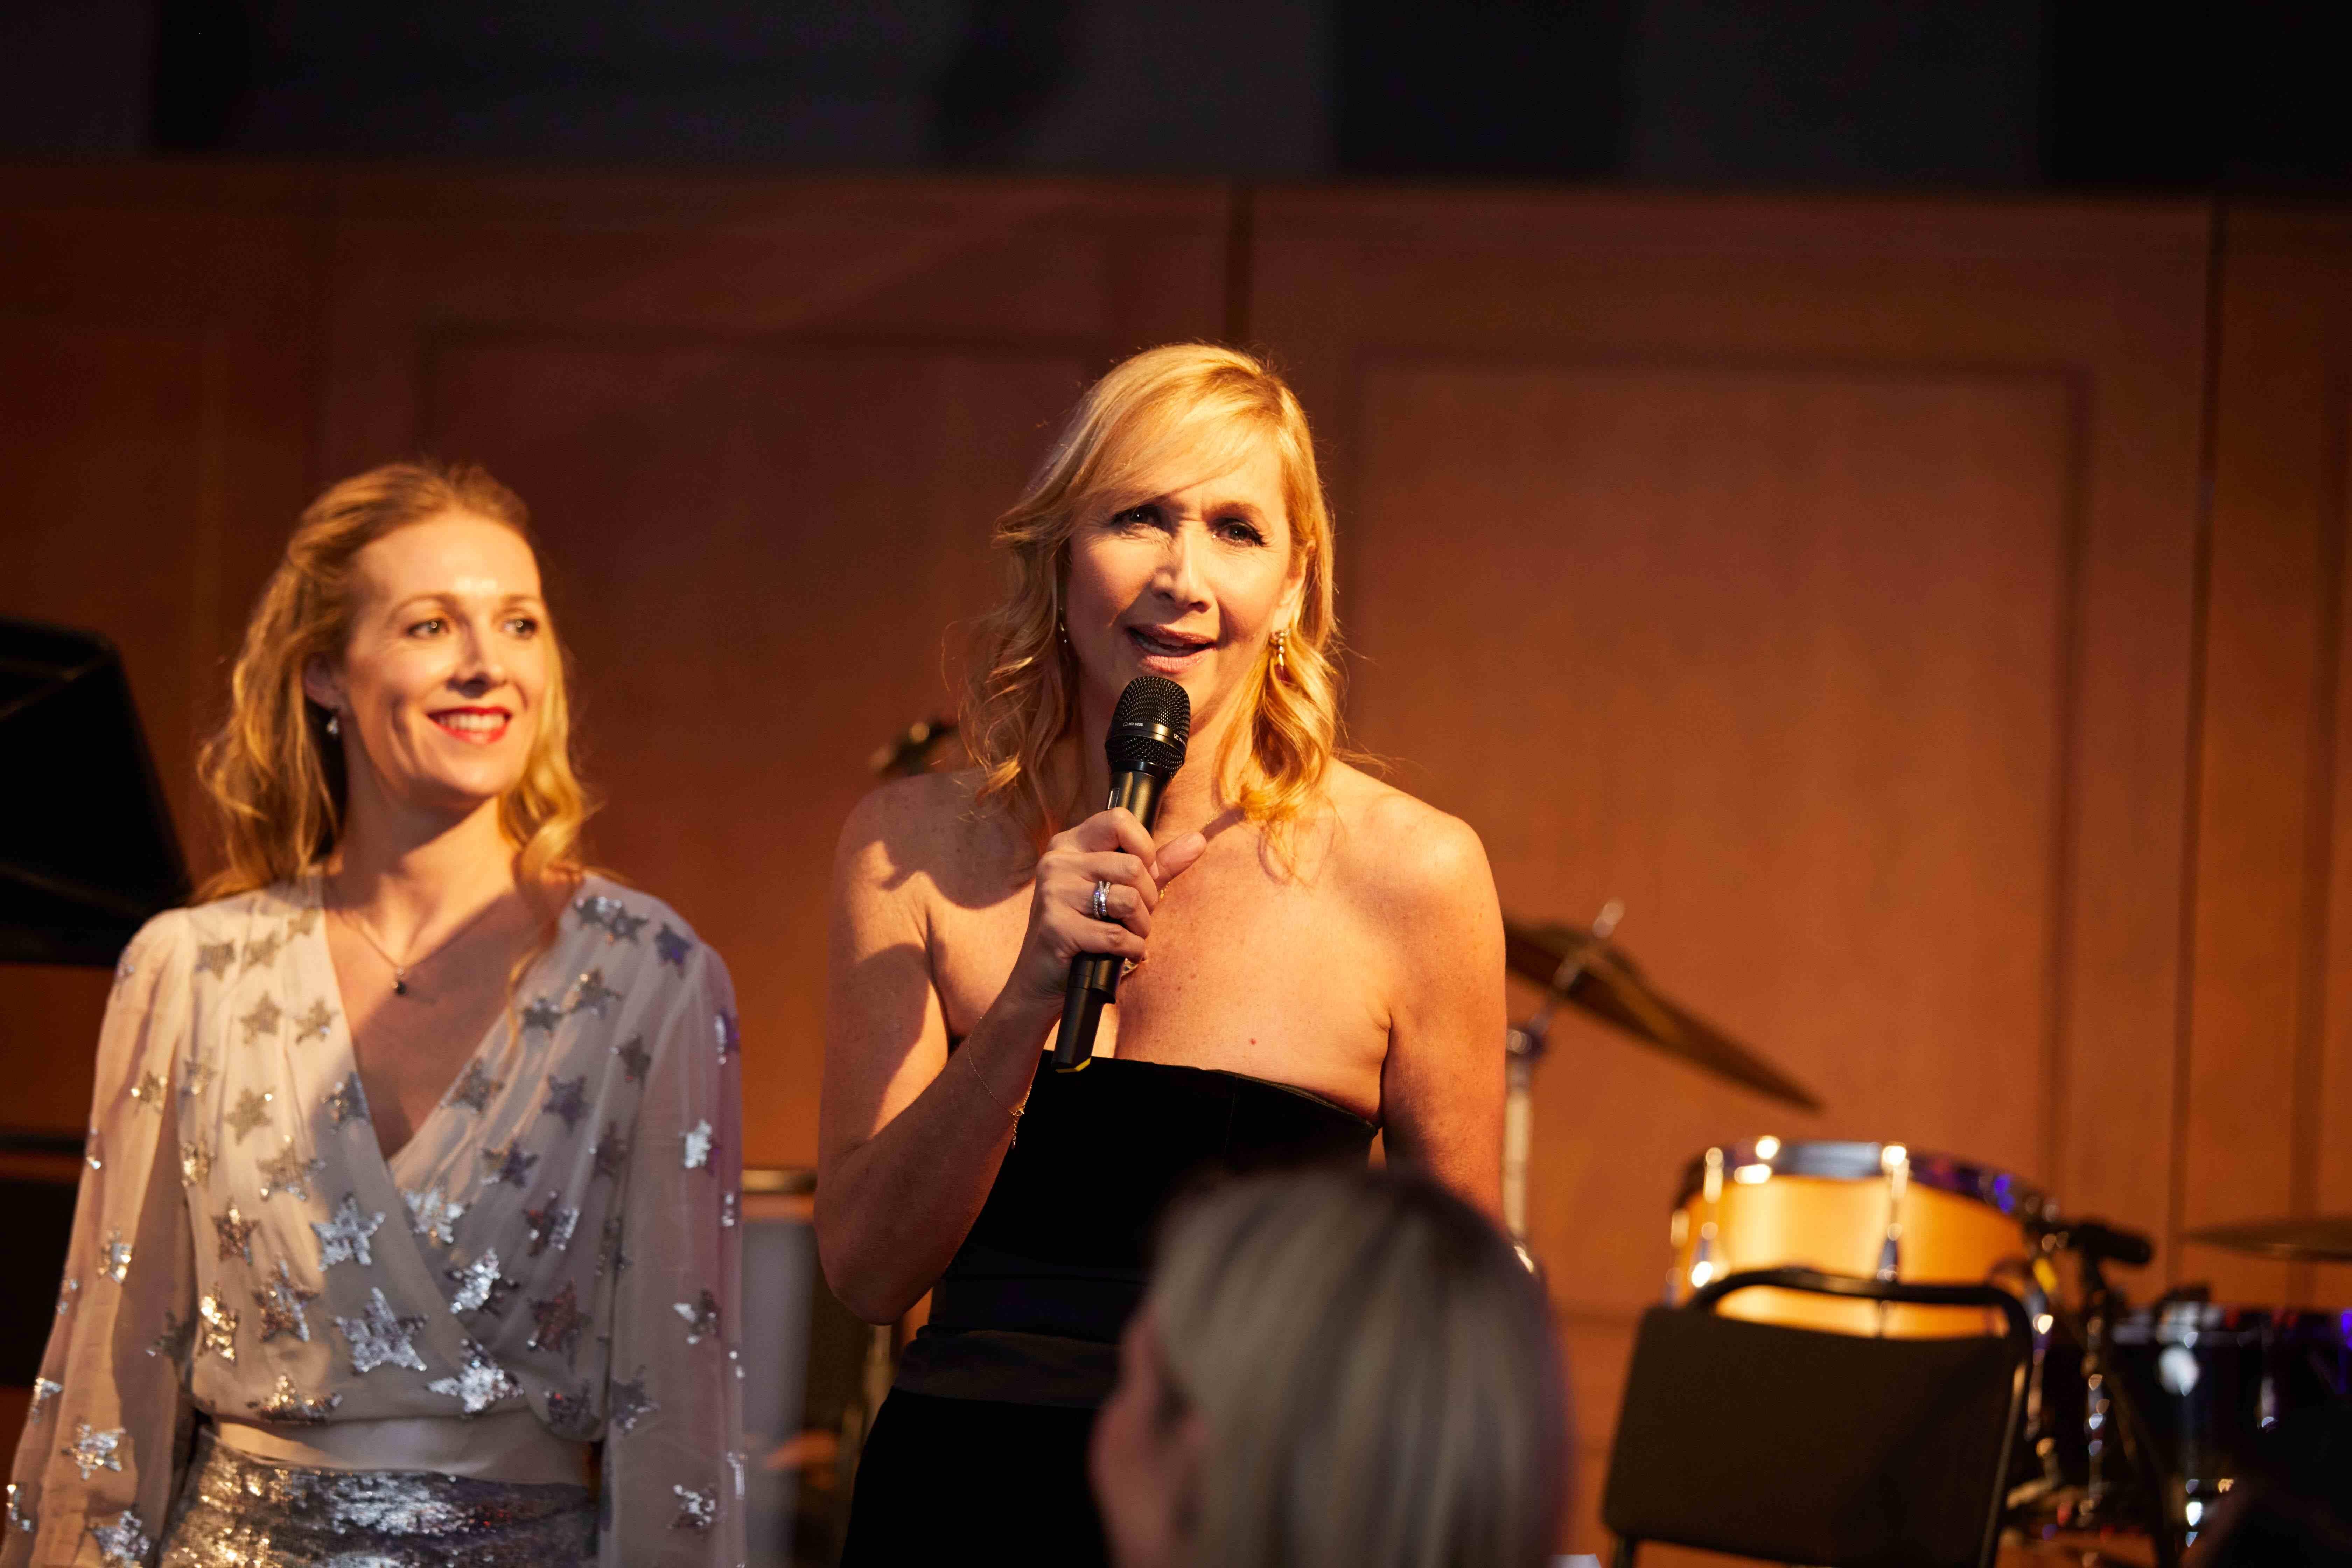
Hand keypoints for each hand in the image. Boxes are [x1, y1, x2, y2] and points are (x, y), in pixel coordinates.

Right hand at [1001, 809, 1207, 1010]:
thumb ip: (1157, 865)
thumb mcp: (1119, 889)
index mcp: (1069, 844)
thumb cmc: (1086, 929)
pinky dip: (1131, 948)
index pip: (1118, 819)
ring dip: (1141, 926)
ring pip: (1127, 899)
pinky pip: (1115, 935)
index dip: (1144, 847)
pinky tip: (1125, 952)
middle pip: (1131, 865)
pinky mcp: (1056, 928)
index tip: (1145, 874)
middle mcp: (1057, 862)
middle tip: (1137, 916)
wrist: (1043, 978)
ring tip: (1131, 935)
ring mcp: (1053, 894)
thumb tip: (1198, 840)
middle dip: (1148, 898)